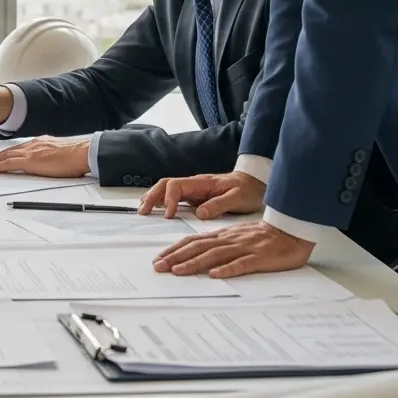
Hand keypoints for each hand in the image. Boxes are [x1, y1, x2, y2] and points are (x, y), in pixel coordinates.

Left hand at [0, 137, 89, 177]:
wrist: (82, 153)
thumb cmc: (77, 157)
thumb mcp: (61, 154)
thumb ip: (51, 156)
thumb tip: (49, 163)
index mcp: (40, 143)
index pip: (19, 149)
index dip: (7, 154)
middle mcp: (33, 145)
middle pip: (9, 151)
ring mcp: (30, 152)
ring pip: (5, 156)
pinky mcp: (30, 161)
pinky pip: (8, 163)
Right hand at [137, 170, 265, 218]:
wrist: (255, 182)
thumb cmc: (247, 189)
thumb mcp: (238, 198)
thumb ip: (219, 205)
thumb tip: (200, 213)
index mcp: (201, 183)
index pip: (176, 186)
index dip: (169, 200)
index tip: (170, 215)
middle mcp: (193, 184)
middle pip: (164, 185)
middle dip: (151, 197)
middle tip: (143, 212)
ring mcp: (192, 190)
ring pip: (165, 189)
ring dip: (153, 198)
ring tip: (143, 210)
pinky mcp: (194, 196)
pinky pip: (172, 196)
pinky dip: (161, 202)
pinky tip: (156, 210)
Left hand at [152, 221, 314, 277]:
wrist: (292, 231)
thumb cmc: (264, 237)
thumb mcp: (237, 237)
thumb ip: (218, 244)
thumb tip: (196, 254)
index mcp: (223, 236)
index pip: (193, 241)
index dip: (175, 250)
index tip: (159, 259)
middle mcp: (229, 240)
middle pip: (198, 247)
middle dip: (176, 257)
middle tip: (158, 267)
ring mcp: (244, 248)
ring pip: (215, 254)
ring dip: (195, 263)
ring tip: (178, 271)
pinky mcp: (260, 258)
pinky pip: (242, 263)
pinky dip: (228, 269)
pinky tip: (216, 275)